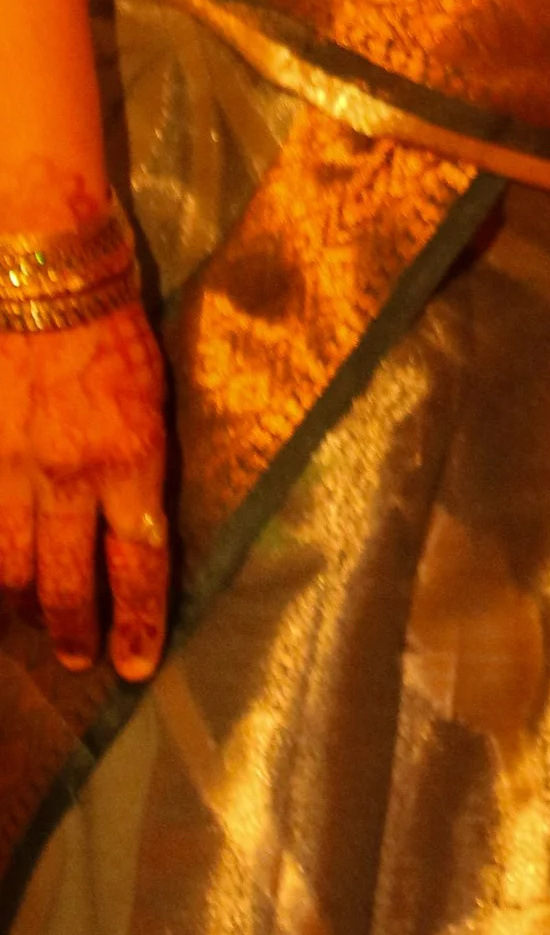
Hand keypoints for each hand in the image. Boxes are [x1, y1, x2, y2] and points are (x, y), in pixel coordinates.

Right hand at [0, 301, 169, 680]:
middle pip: (65, 579)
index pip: (138, 561)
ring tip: (29, 625)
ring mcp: (8, 469)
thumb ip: (139, 460)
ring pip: (7, 566)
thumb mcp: (151, 392)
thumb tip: (135, 514)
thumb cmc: (111, 319)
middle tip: (78, 659)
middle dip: (74, 627)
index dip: (136, 619)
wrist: (44, 270)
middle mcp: (68, 478)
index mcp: (129, 459)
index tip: (134, 665)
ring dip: (20, 605)